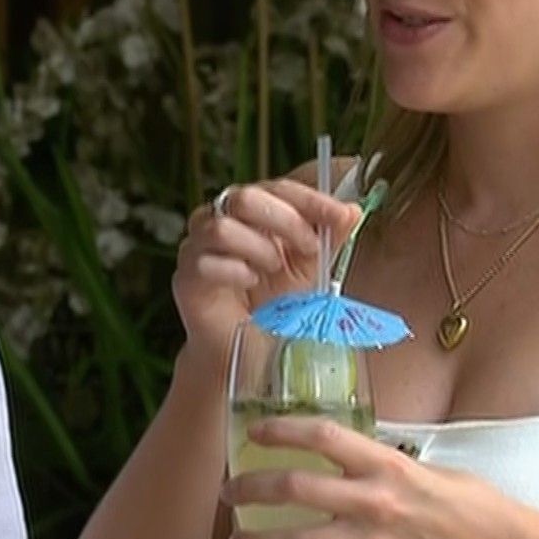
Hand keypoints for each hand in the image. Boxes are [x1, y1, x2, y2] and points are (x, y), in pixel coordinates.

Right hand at [172, 173, 361, 363]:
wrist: (250, 350)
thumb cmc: (278, 305)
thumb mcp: (312, 268)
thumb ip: (328, 237)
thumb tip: (353, 210)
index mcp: (253, 211)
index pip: (278, 188)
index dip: (311, 199)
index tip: (340, 215)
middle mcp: (220, 219)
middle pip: (244, 197)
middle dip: (285, 221)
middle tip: (308, 248)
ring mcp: (198, 246)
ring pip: (221, 228)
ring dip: (258, 249)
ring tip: (273, 271)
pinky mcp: (185, 277)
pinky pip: (205, 262)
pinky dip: (235, 273)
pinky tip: (249, 285)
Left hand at [223, 416, 515, 538]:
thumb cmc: (470, 504)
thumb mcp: (424, 466)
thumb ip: (380, 460)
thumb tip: (342, 452)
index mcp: (386, 465)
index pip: (322, 437)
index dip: (281, 430)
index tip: (254, 430)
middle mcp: (373, 501)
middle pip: (295, 489)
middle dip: (252, 488)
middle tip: (231, 489)